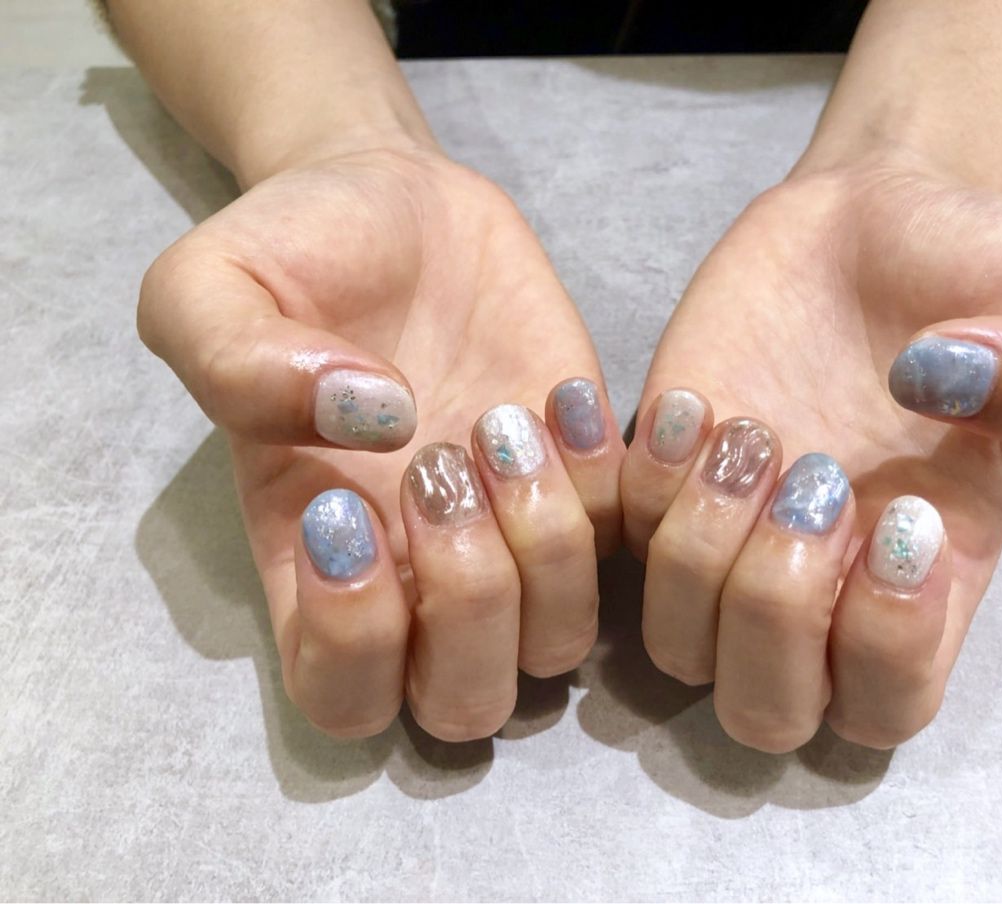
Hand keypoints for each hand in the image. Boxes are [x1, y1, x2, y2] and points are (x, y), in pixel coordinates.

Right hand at [138, 146, 625, 739]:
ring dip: (544, 542)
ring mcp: (513, 532)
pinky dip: (607, 482)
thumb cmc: (293, 253)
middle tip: (441, 468)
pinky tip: (562, 396)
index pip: (342, 696)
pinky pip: (628, 543)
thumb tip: (369, 416)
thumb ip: (236, 362)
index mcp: (314, 557)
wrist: (396, 200)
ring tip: (504, 422)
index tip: (345, 506)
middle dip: (468, 600)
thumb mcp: (207, 286)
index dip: (353, 640)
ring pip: (560, 641)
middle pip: (467, 701)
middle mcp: (419, 571)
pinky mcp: (587, 476)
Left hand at [620, 156, 1001, 750]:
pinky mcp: (658, 477)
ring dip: (702, 548)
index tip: (907, 513)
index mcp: (931, 574)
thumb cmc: (972, 269)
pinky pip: (618, 543)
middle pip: (765, 708)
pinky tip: (692, 401)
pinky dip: (641, 485)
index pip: (889, 706)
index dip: (889, 646)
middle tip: (813, 480)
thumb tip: (946, 390)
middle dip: (775, 613)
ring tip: (749, 432)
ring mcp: (731, 536)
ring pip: (676, 643)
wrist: (865, 212)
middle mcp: (823, 581)